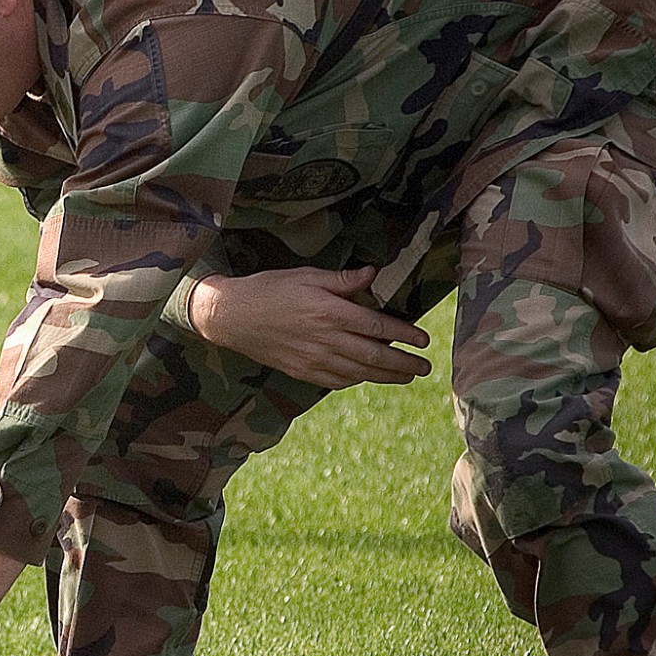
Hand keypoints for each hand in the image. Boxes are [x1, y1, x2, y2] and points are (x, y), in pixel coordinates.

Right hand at [188, 265, 431, 388]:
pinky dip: (356, 381)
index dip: (404, 334)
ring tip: (406, 377)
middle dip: (404, 364)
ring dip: (386, 376)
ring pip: (359, 373)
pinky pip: (336, 381)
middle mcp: (326, 340)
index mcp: (330, 312)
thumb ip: (342, 279)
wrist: (231, 317)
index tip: (423, 339)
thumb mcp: (306, 275)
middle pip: (375, 356)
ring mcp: (313, 359)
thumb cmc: (269, 289)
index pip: (377, 326)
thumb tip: (372, 273)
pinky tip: (366, 377)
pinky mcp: (301, 371)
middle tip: (424, 367)